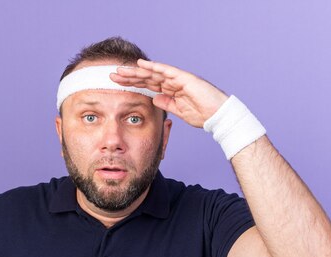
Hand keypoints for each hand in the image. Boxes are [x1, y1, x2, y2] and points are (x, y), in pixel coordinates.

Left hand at [111, 59, 228, 127]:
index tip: (116, 84)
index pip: (147, 85)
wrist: (219, 117)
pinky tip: (141, 65)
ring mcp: (178, 79)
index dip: (132, 84)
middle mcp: (172, 82)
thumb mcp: (179, 111)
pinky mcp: (185, 78)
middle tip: (111, 75)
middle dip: (129, 76)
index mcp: (170, 90)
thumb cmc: (202, 115)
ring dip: (136, 71)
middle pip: (146, 77)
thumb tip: (154, 99)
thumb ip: (167, 104)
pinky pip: (166, 71)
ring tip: (121, 70)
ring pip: (153, 72)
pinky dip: (154, 67)